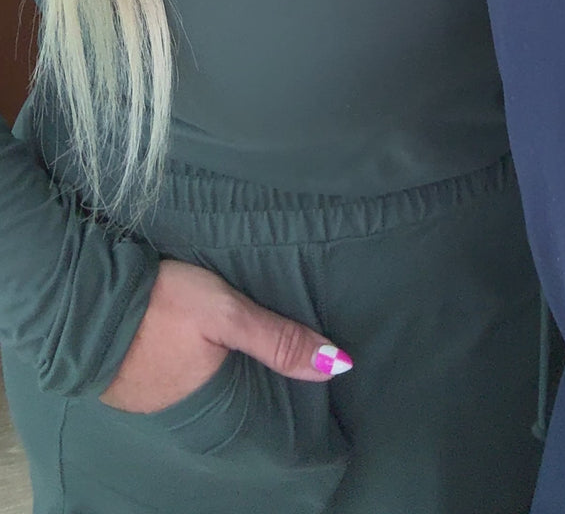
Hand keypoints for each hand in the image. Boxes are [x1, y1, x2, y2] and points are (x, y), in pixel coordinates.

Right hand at [100, 259, 352, 412]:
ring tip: (229, 347)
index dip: (275, 393)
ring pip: (195, 386)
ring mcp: (150, 398)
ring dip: (211, 370)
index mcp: (209, 402)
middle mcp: (180, 411)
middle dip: (244, 379)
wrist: (83, 296)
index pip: (254, 409)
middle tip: (263, 354)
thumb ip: (278, 339)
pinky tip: (185, 343)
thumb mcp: (227, 312)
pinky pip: (166, 376)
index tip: (299, 381)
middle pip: (225, 397)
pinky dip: (180, 362)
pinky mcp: (126, 379)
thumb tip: (338, 365)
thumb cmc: (161, 304)